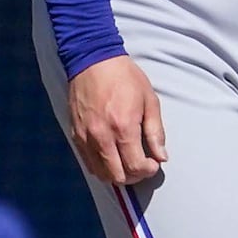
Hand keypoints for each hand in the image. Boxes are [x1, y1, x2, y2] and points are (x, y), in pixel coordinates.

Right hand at [66, 55, 165, 184]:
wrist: (92, 60)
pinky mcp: (76, 135)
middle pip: (118, 177)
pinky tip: (111, 156)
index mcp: (123, 127)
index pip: (136, 166)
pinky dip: (101, 166)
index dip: (148, 170)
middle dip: (134, 176)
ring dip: (117, 174)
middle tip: (141, 165)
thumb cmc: (124, 77)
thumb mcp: (149, 100)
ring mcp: (86, 137)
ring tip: (126, 163)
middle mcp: (102, 136)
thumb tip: (161, 156)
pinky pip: (88, 163)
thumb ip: (156, 131)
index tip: (153, 163)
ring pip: (101, 174)